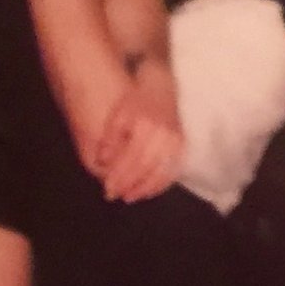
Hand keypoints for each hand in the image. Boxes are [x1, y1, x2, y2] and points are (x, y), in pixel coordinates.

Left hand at [91, 61, 182, 201]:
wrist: (161, 88)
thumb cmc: (135, 102)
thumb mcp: (118, 115)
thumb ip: (110, 138)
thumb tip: (101, 161)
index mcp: (146, 126)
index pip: (132, 158)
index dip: (120, 176)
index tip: (108, 189)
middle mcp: (164, 136)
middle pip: (146, 167)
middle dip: (130, 184)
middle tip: (116, 196)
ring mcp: (176, 142)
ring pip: (161, 172)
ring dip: (145, 188)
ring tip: (130, 197)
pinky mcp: (182, 147)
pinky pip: (172, 170)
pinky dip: (160, 184)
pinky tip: (147, 191)